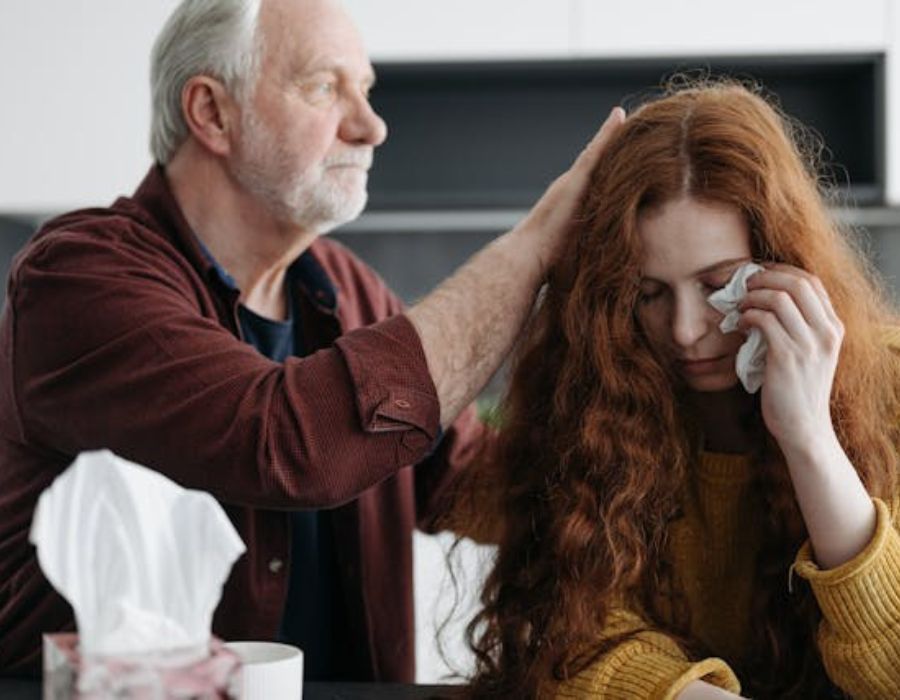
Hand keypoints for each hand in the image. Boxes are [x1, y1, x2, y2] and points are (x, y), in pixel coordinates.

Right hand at [512, 106, 625, 275]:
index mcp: (579, 206)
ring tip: (634, 117)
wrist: (531, 257)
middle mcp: (574, 189)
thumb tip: (617, 285)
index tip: (632, 161)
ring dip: (614, 134)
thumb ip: (596, 257)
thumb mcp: (584, 258)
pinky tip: (619, 116)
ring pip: (600, 153)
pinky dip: (607, 132)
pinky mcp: (575, 178)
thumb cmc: (553, 267)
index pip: (601, 184)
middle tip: (638, 127)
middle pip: (602, 164)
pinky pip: (596, 149)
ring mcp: (574, 182)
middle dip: (617, 146)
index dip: (615, 171)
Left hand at [739, 263, 844, 452]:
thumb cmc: (799, 390)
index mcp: (834, 327)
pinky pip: (764, 321)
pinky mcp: (787, 357)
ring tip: (740, 307)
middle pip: (797, 283)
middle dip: (765, 277)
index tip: (760, 274)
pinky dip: (747, 316)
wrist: (803, 427)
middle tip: (744, 285)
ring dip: (752, 297)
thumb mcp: (811, 354)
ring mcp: (809, 344)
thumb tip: (768, 299)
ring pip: (778, 298)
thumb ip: (800, 327)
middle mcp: (826, 332)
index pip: (812, 282)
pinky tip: (740, 325)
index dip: (782, 272)